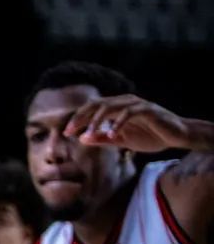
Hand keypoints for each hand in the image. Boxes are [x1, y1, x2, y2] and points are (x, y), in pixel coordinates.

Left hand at [64, 95, 198, 152]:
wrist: (176, 136)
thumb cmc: (150, 136)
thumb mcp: (121, 141)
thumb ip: (102, 139)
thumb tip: (82, 139)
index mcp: (116, 108)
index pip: (92, 109)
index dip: (77, 119)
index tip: (66, 133)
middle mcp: (124, 102)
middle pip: (97, 104)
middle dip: (81, 117)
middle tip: (70, 131)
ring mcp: (137, 104)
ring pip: (111, 106)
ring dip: (97, 120)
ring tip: (88, 133)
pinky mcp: (148, 110)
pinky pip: (130, 113)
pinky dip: (118, 123)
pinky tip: (111, 134)